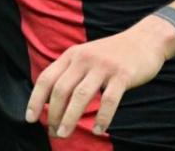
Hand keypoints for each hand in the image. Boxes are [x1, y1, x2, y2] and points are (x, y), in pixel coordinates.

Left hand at [25, 17, 174, 138]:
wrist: (145, 40)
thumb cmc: (112, 54)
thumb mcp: (86, 56)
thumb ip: (70, 72)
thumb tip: (51, 101)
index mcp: (71, 55)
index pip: (46, 78)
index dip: (35, 99)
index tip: (30, 118)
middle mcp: (84, 59)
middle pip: (61, 89)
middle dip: (53, 114)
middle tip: (53, 132)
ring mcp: (103, 66)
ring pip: (81, 96)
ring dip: (70, 118)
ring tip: (63, 134)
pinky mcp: (122, 75)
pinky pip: (109, 100)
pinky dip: (102, 118)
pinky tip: (98, 130)